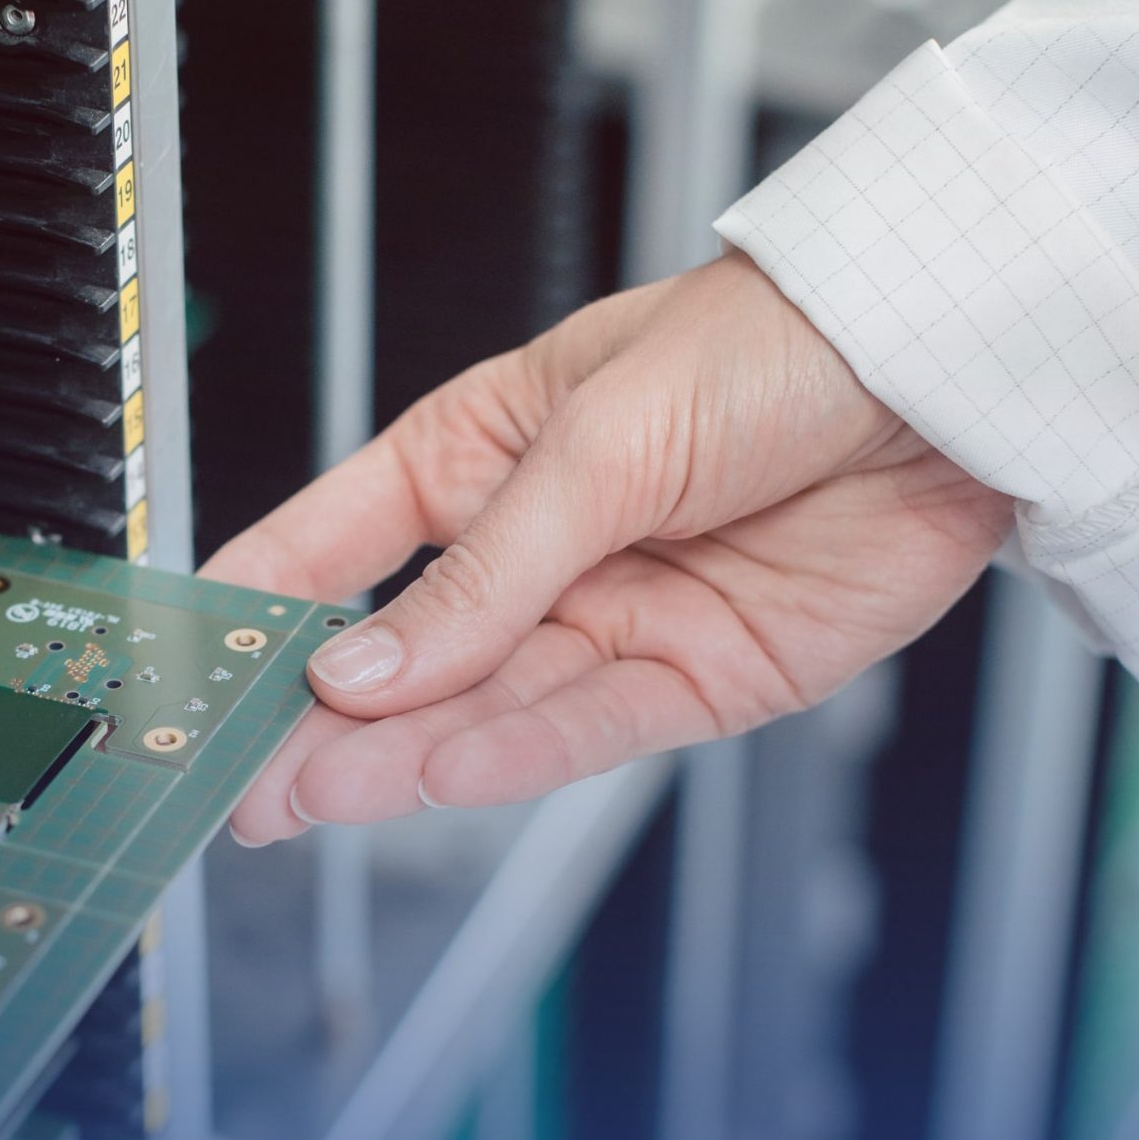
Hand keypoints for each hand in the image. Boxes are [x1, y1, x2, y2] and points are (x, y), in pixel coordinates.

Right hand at [202, 253, 1010, 844]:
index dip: (263, 603)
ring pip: (486, 705)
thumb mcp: (598, 443)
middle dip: (322, 720)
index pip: (343, 539)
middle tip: (243, 780)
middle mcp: (545, 547)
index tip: (190, 666)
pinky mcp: (700, 679)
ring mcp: (618, 617)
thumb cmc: (772, 344)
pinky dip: (515, 757)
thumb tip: (363, 673)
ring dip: (400, 755)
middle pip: (409, 652)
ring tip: (314, 795)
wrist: (948, 371)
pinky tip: (438, 777)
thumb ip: (482, 573)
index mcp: (489, 451)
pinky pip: (588, 731)